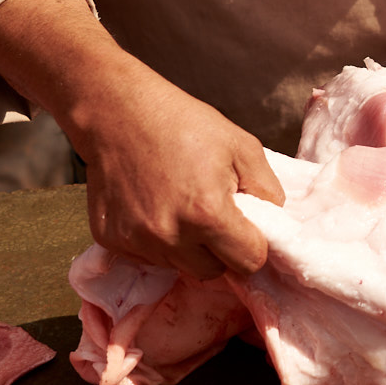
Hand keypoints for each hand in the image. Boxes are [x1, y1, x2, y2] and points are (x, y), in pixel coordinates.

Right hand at [0, 0, 283, 279]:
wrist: (118, 113)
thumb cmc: (184, 124)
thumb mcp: (242, 146)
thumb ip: (268, 191)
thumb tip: (273, 225)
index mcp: (207, 214)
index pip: (249, 262)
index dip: (253, 244)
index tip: (246, 226)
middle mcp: (170, 236)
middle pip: (213, 271)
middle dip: (220, 250)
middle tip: (213, 214)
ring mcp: (137, 242)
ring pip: (180, 266)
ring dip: (188, 247)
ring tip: (181, 205)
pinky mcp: (112, 241)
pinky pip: (147, 257)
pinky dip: (156, 241)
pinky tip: (154, 207)